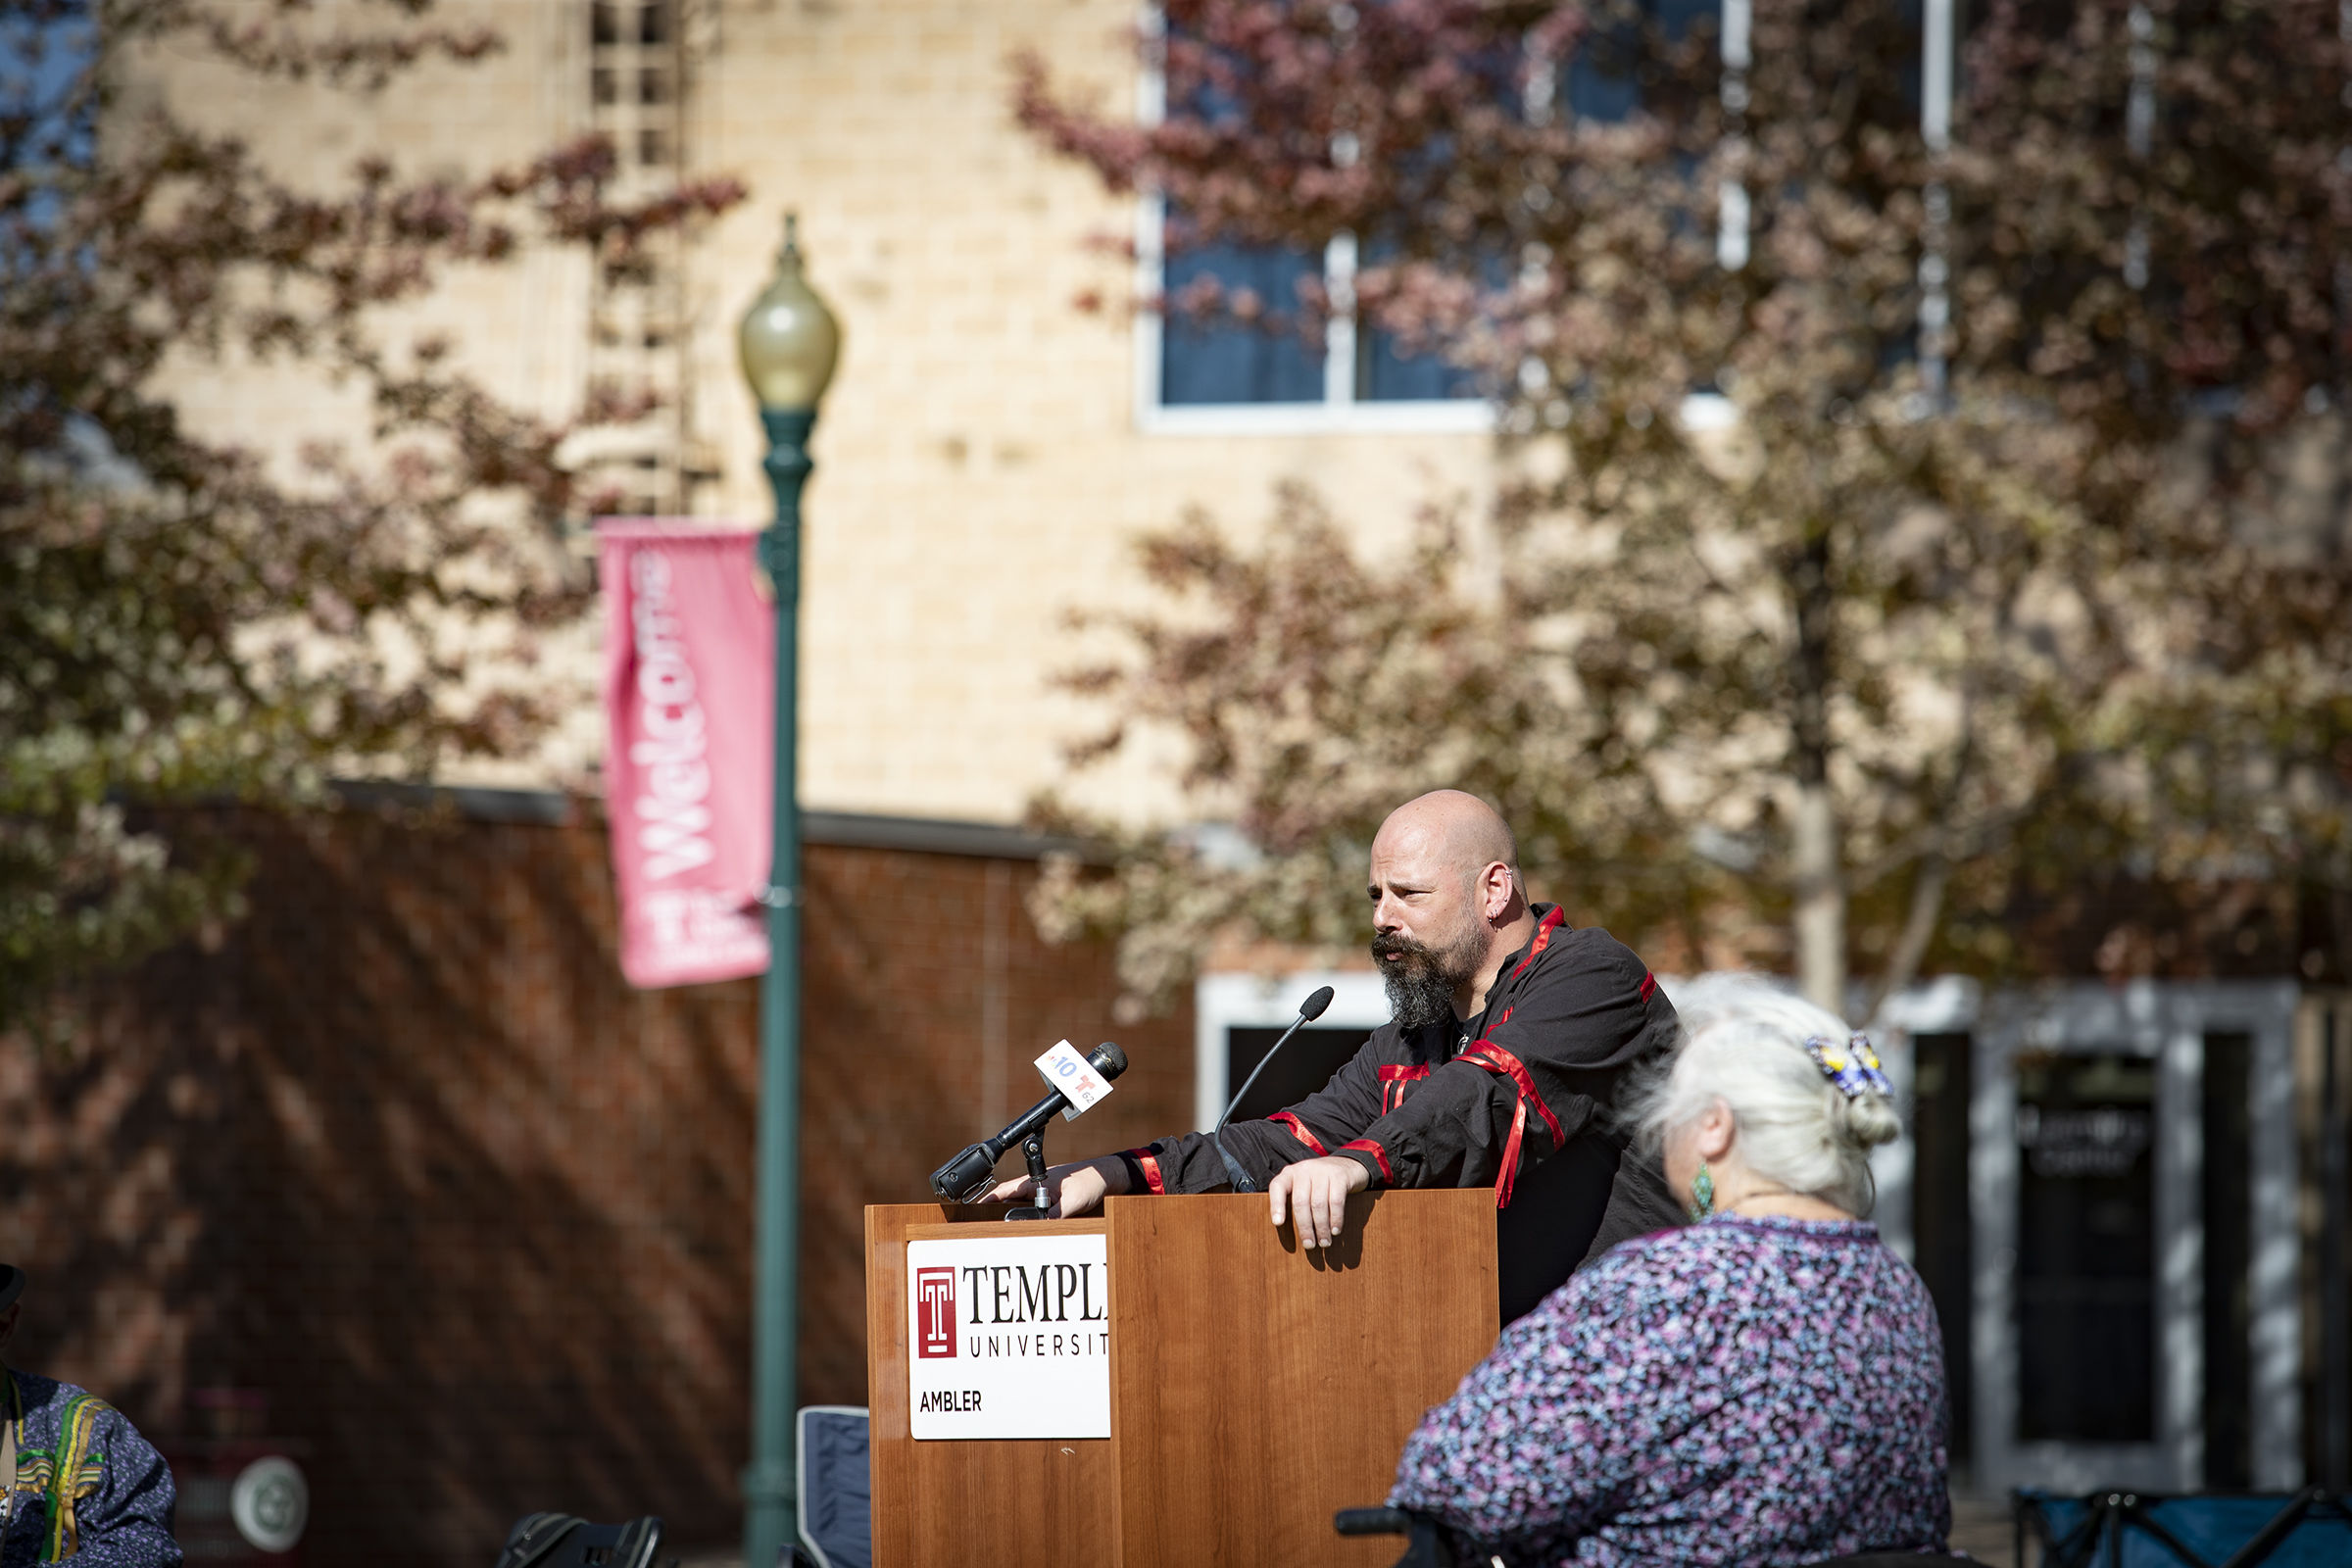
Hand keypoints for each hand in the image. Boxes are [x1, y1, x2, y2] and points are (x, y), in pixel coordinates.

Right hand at [981, 1157, 1123, 1216]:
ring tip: (1001, 1229)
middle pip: (1010, 1198)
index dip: (988, 1199)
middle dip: (996, 1210)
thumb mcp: (1072, 1201)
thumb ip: (1057, 1214)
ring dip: (1013, 1215)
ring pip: (1022, 1205)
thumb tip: (1042, 1227)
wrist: (1108, 1177)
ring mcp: (1044, 1192)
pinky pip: (1035, 1210)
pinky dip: (1028, 1218)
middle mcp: (1038, 1185)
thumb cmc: (1090, 1181)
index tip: (974, 1209)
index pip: (1005, 1189)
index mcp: (1037, 1180)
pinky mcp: (1053, 1199)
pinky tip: (1027, 1228)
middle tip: (984, 1225)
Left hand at [1268, 1155, 1370, 1248]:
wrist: (1347, 1164)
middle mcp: (1304, 1169)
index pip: (1277, 1186)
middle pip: (1300, 1201)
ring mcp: (1322, 1170)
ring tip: (1324, 1242)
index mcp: (1290, 1173)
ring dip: (1321, 1227)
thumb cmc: (1320, 1183)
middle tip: (1309, 1245)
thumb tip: (1288, 1232)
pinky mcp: (1339, 1176)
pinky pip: (1336, 1202)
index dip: (1276, 1205)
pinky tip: (1335, 1230)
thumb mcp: (1304, 1186)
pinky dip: (1335, 1219)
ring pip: (1318, 1204)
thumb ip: (1294, 1200)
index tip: (1278, 1223)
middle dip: (1304, 1227)